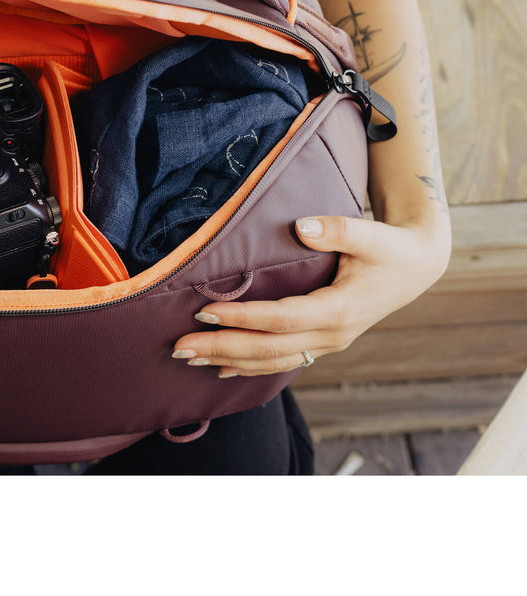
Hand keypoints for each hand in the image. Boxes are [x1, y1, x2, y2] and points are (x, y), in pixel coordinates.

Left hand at [171, 214, 450, 376]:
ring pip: (271, 361)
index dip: (241, 318)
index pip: (280, 320)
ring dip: (227, 361)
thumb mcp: (370, 234)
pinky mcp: (321, 343)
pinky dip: (249, 367)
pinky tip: (221, 369)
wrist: (416, 268)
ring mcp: (327, 344)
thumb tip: (301, 226)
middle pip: (268, 349)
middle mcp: (332, 335)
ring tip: (187, 359)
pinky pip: (281, 361)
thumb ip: (337, 229)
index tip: (204, 313)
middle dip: (221, 348)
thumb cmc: (389, 248)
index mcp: (340, 310)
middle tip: (179, 346)